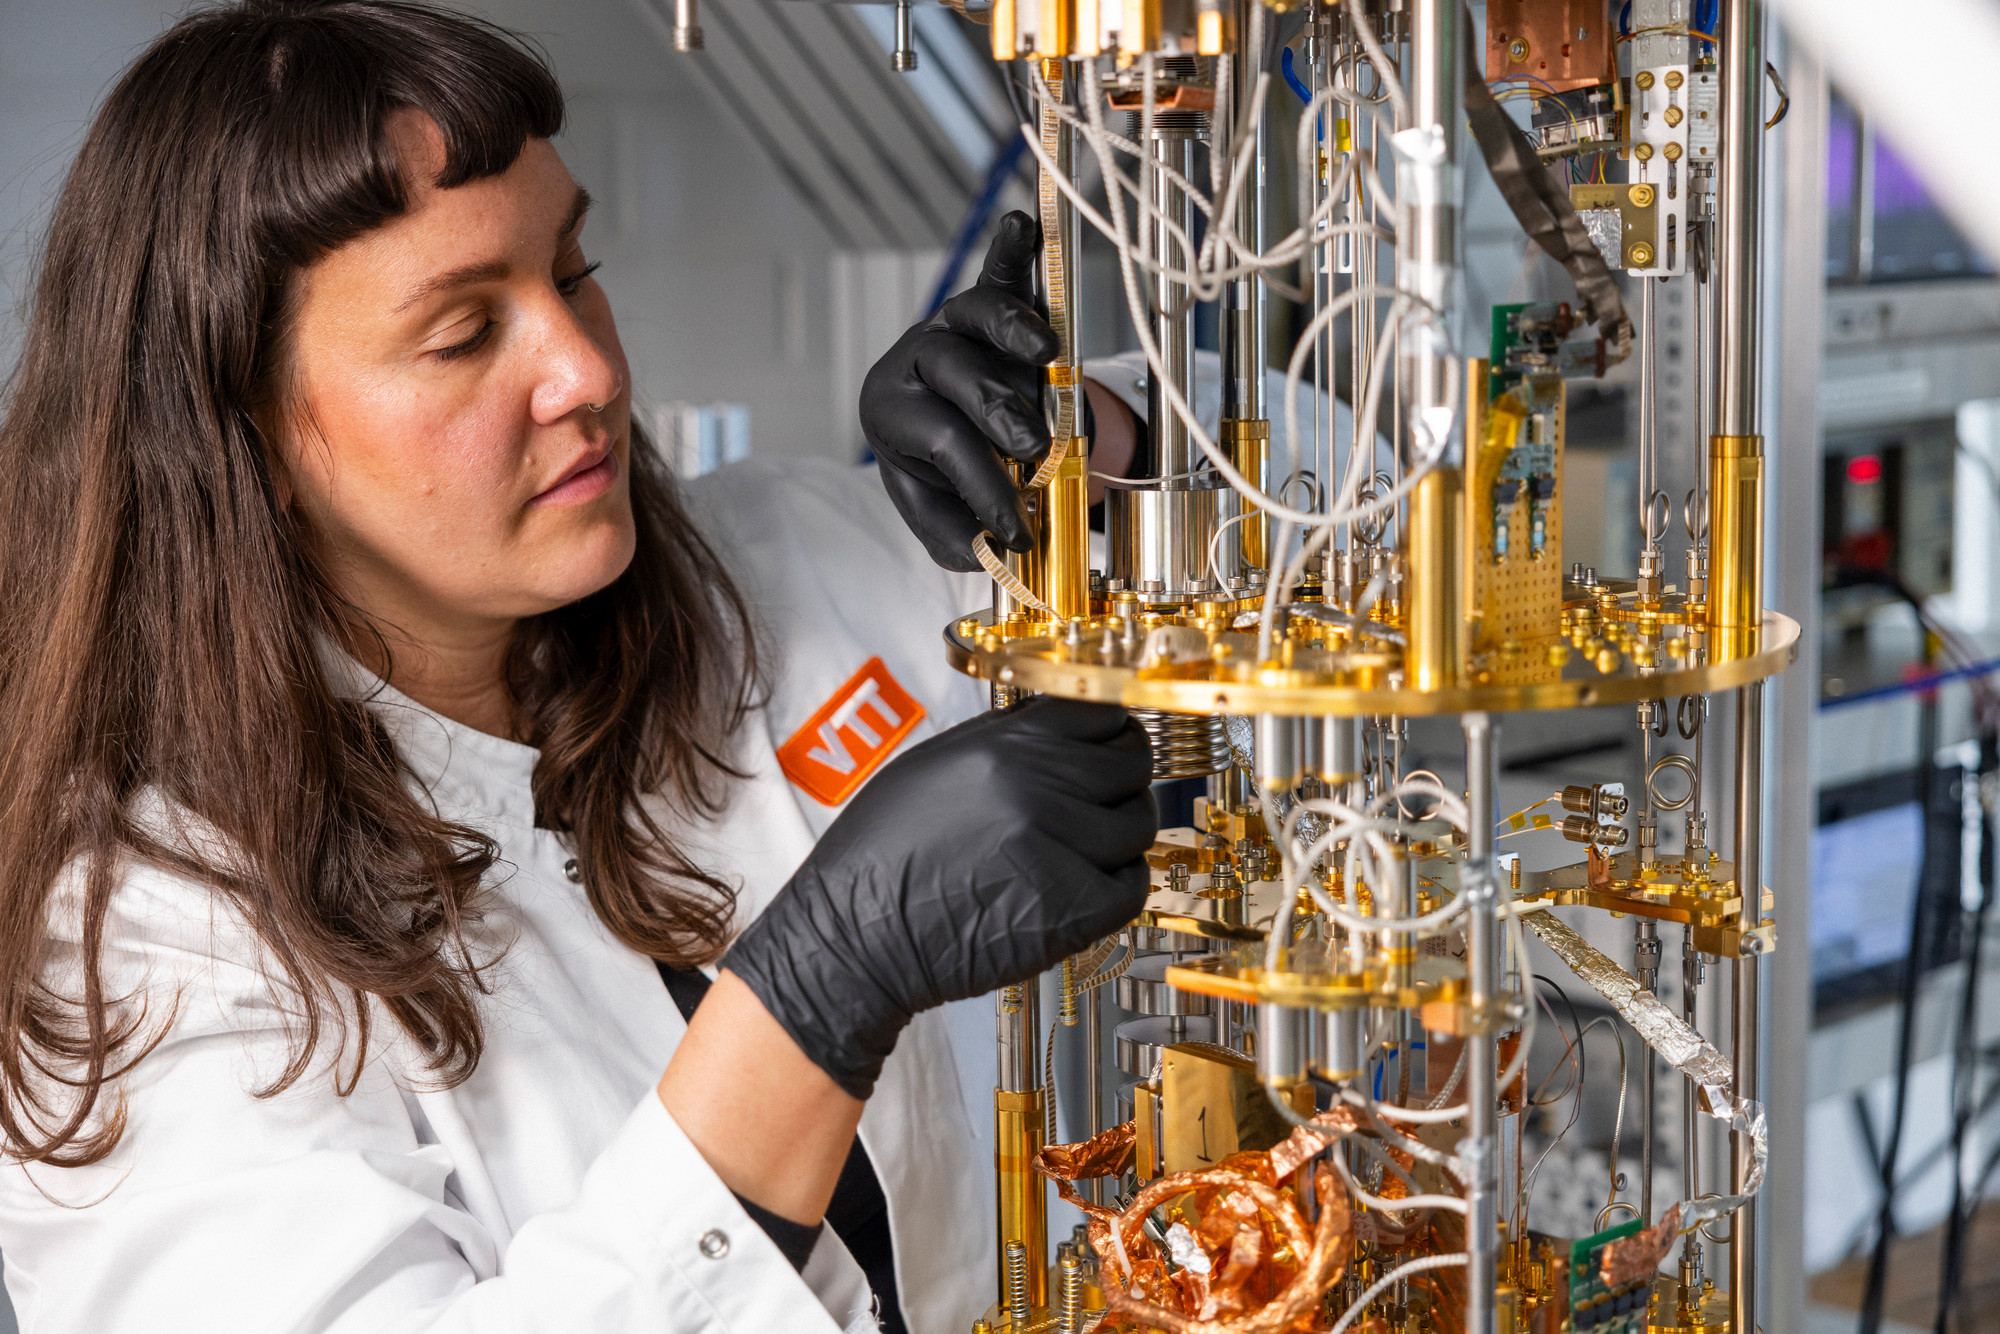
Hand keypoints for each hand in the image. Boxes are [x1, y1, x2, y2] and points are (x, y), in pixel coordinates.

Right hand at [724, 698, 1155, 1098]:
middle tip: (1103, 799)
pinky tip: (1084, 888)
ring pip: (1138, 824)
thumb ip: (1007, 741)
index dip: (1113, 728)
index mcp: (1006, 746)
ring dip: (1119, 836)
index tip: (1112, 743)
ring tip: (1082, 850)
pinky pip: (1131, 886)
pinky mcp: (1072, 910)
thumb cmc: (882, 857)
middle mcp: (1038, 787)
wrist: (855, 936)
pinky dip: (1117, 887)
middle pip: (1133, 763)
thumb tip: (1062, 731)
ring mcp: (1060, 848)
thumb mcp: (936, 764)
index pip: (1102, 711)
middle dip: (1123, 780)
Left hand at [859, 210, 1058, 571]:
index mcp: (889, 411)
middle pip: (953, 373)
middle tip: (1035, 449)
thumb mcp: (942, 517)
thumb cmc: (949, 475)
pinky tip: (1022, 224)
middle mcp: (916, 359)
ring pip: (975, 315)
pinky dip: (1013, 249)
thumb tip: (988, 549)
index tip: (1019, 530)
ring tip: (1048, 354)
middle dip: (997, 412)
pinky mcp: (990, 297)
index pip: (938, 441)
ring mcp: (952, 323)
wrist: (966, 437)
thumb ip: (957, 535)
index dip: (982, 485)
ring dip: (1013, 331)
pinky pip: (1001, 271)